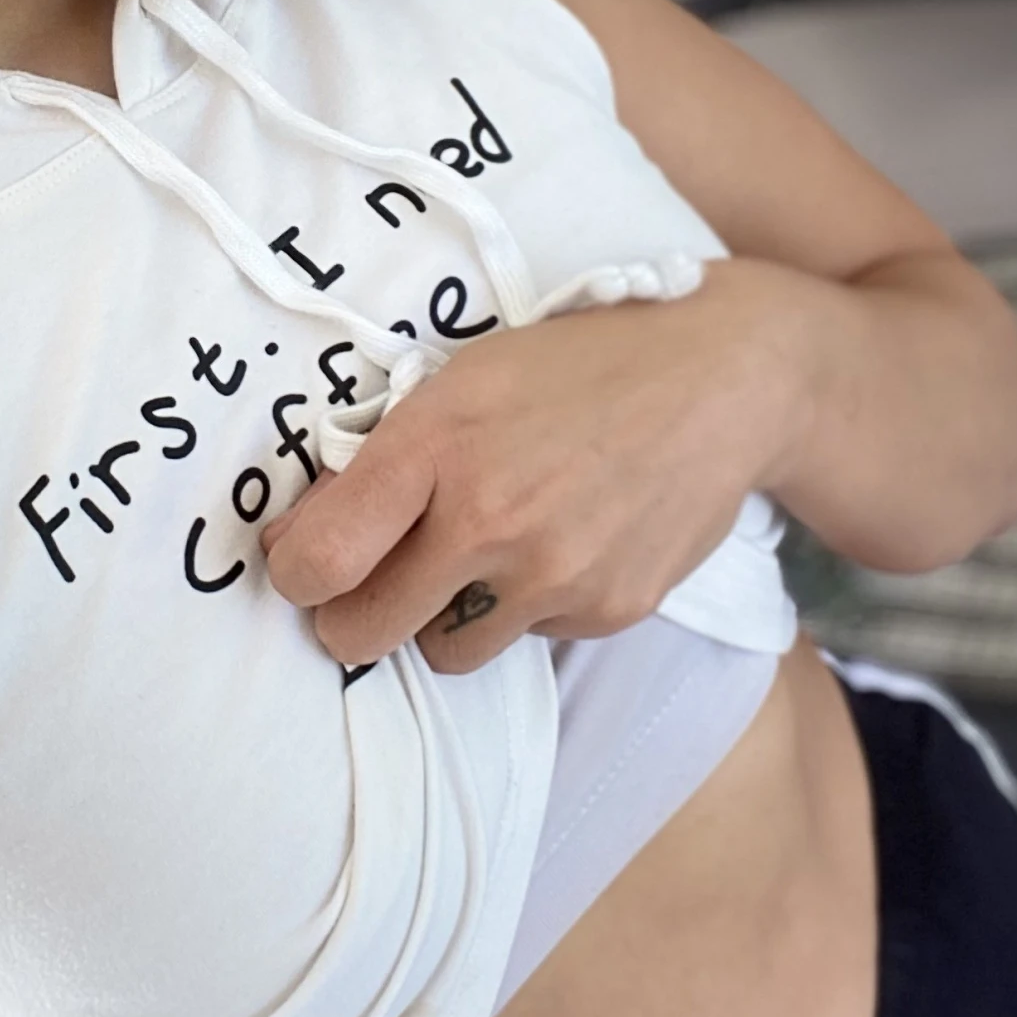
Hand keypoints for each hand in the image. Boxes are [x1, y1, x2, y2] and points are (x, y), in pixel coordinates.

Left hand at [260, 259, 805, 674]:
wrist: (721, 380)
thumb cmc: (574, 367)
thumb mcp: (461, 379)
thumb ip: (380, 457)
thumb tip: (298, 533)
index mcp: (435, 446)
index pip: (318, 561)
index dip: (295, 572)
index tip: (303, 563)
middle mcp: (489, 521)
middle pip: (365, 633)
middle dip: (352, 617)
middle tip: (368, 586)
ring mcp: (553, 575)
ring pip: (447, 650)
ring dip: (443, 617)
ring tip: (480, 554)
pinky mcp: (608, 610)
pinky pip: (529, 637)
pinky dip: (527, 606)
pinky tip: (559, 543)